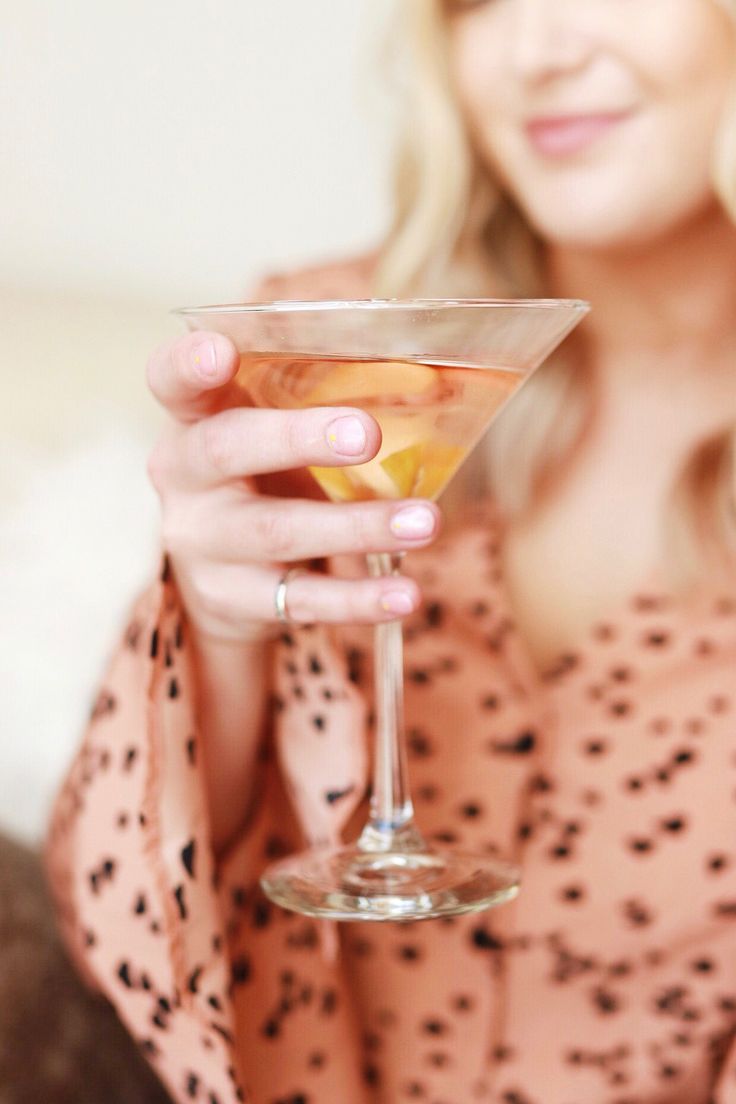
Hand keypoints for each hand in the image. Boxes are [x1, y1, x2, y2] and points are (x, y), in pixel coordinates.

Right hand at [146, 332, 440, 642]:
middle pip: (226, 450)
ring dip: (357, 526)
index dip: (189, 364)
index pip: (170, 381)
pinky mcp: (236, 599)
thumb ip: (311, 401)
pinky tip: (405, 594)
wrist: (223, 580)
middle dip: (296, 439)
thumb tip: (432, 381)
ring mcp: (205, 544)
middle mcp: (185, 479)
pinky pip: (303, 600)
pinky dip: (358, 599)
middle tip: (367, 434)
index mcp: (192, 419)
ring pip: (278, 531)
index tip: (221, 349)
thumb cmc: (261, 479)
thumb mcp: (267, 433)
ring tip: (425, 521)